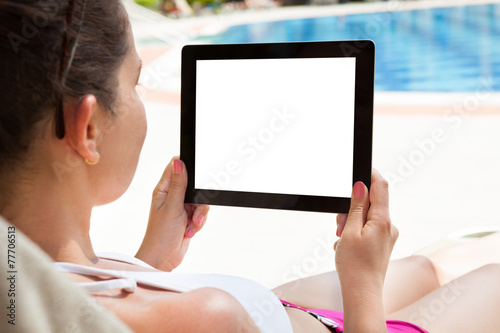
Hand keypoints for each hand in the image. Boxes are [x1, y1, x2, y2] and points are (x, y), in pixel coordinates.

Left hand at [136, 157, 208, 270]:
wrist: (163, 258)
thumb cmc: (160, 235)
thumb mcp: (172, 207)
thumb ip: (178, 184)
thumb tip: (178, 162)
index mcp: (163, 190)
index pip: (175, 168)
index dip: (187, 166)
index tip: (197, 173)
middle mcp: (172, 196)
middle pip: (193, 186)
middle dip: (198, 199)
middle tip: (193, 208)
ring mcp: (181, 207)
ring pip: (200, 201)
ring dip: (199, 214)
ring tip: (190, 225)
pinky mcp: (188, 218)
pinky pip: (201, 213)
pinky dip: (198, 223)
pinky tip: (189, 231)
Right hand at [335, 169, 397, 288]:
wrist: (362, 293)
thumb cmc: (355, 266)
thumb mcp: (350, 231)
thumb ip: (356, 207)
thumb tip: (361, 186)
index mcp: (382, 220)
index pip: (381, 186)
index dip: (371, 174)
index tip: (361, 168)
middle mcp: (389, 226)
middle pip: (370, 203)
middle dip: (352, 208)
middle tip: (340, 224)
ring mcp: (387, 236)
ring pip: (366, 217)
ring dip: (351, 223)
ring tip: (341, 240)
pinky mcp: (382, 244)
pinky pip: (367, 230)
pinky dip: (355, 233)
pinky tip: (346, 247)